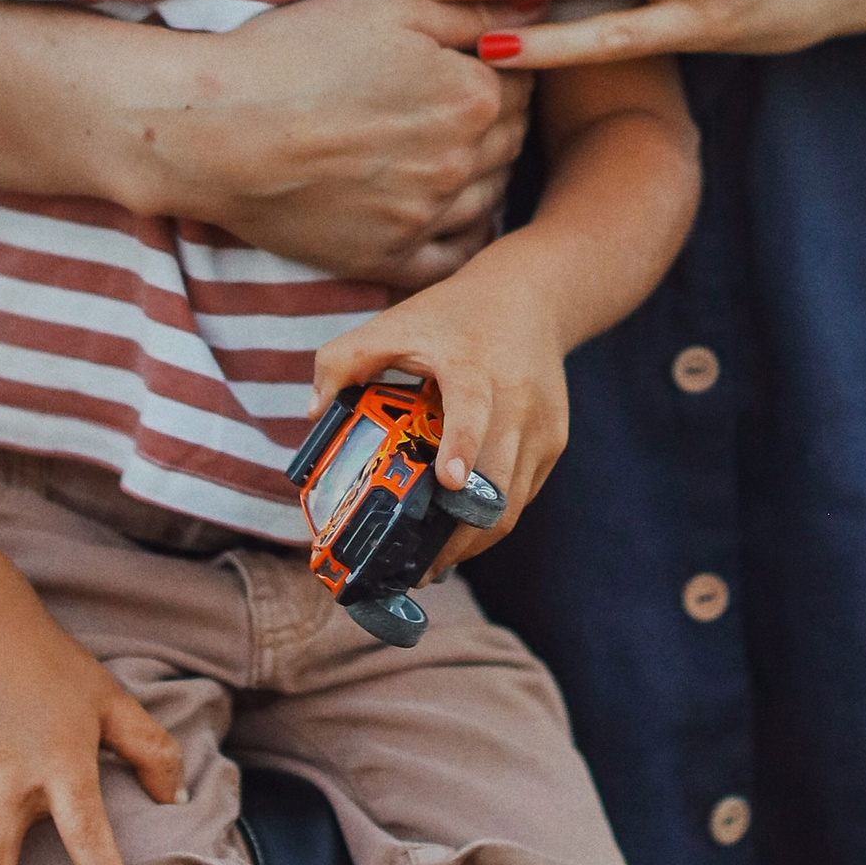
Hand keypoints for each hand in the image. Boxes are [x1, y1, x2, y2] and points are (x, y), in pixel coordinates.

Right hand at [111, 0, 527, 281]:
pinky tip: (444, 209)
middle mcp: (461, 163)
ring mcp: (425, 217)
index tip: (473, 57)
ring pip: (489, 195)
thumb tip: (539, 10)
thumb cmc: (295, 53)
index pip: (522, 79)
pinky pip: (454, 257)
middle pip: (510, 138)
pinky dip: (460, 233)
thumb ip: (473, 11)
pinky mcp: (387, 258)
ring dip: (482, 169)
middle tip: (455, 98)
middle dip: (495, 115)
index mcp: (472, 97)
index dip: (500, 63)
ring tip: (444, 145)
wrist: (216, 128)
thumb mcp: (388, 5)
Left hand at [310, 245, 570, 574]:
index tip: (448, 481)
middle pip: (496, 477)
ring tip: (431, 566)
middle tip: (415, 566)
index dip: (462, 444)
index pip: (473, 406)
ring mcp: (541, 425)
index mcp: (473, 364)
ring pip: (512, 501)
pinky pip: (521, 497)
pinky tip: (458, 537)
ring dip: (473, 540)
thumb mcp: (394, 323)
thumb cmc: (453, 316)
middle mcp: (516, 397)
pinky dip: (491, 523)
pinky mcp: (553, 443)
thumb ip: (343, 359)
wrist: (530, 298)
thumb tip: (312, 413)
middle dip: (457, 530)